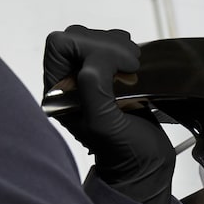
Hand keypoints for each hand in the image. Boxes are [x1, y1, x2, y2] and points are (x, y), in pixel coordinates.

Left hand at [43, 25, 174, 203]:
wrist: (146, 167)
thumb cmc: (125, 153)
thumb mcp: (105, 125)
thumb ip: (94, 89)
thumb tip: (98, 60)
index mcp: (57, 93)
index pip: (60, 45)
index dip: (90, 48)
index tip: (120, 67)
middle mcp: (69, 82)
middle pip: (77, 36)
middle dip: (108, 47)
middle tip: (132, 68)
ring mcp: (89, 77)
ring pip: (95, 38)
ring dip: (119, 48)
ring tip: (135, 70)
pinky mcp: (109, 75)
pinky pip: (112, 46)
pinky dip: (127, 51)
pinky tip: (136, 69)